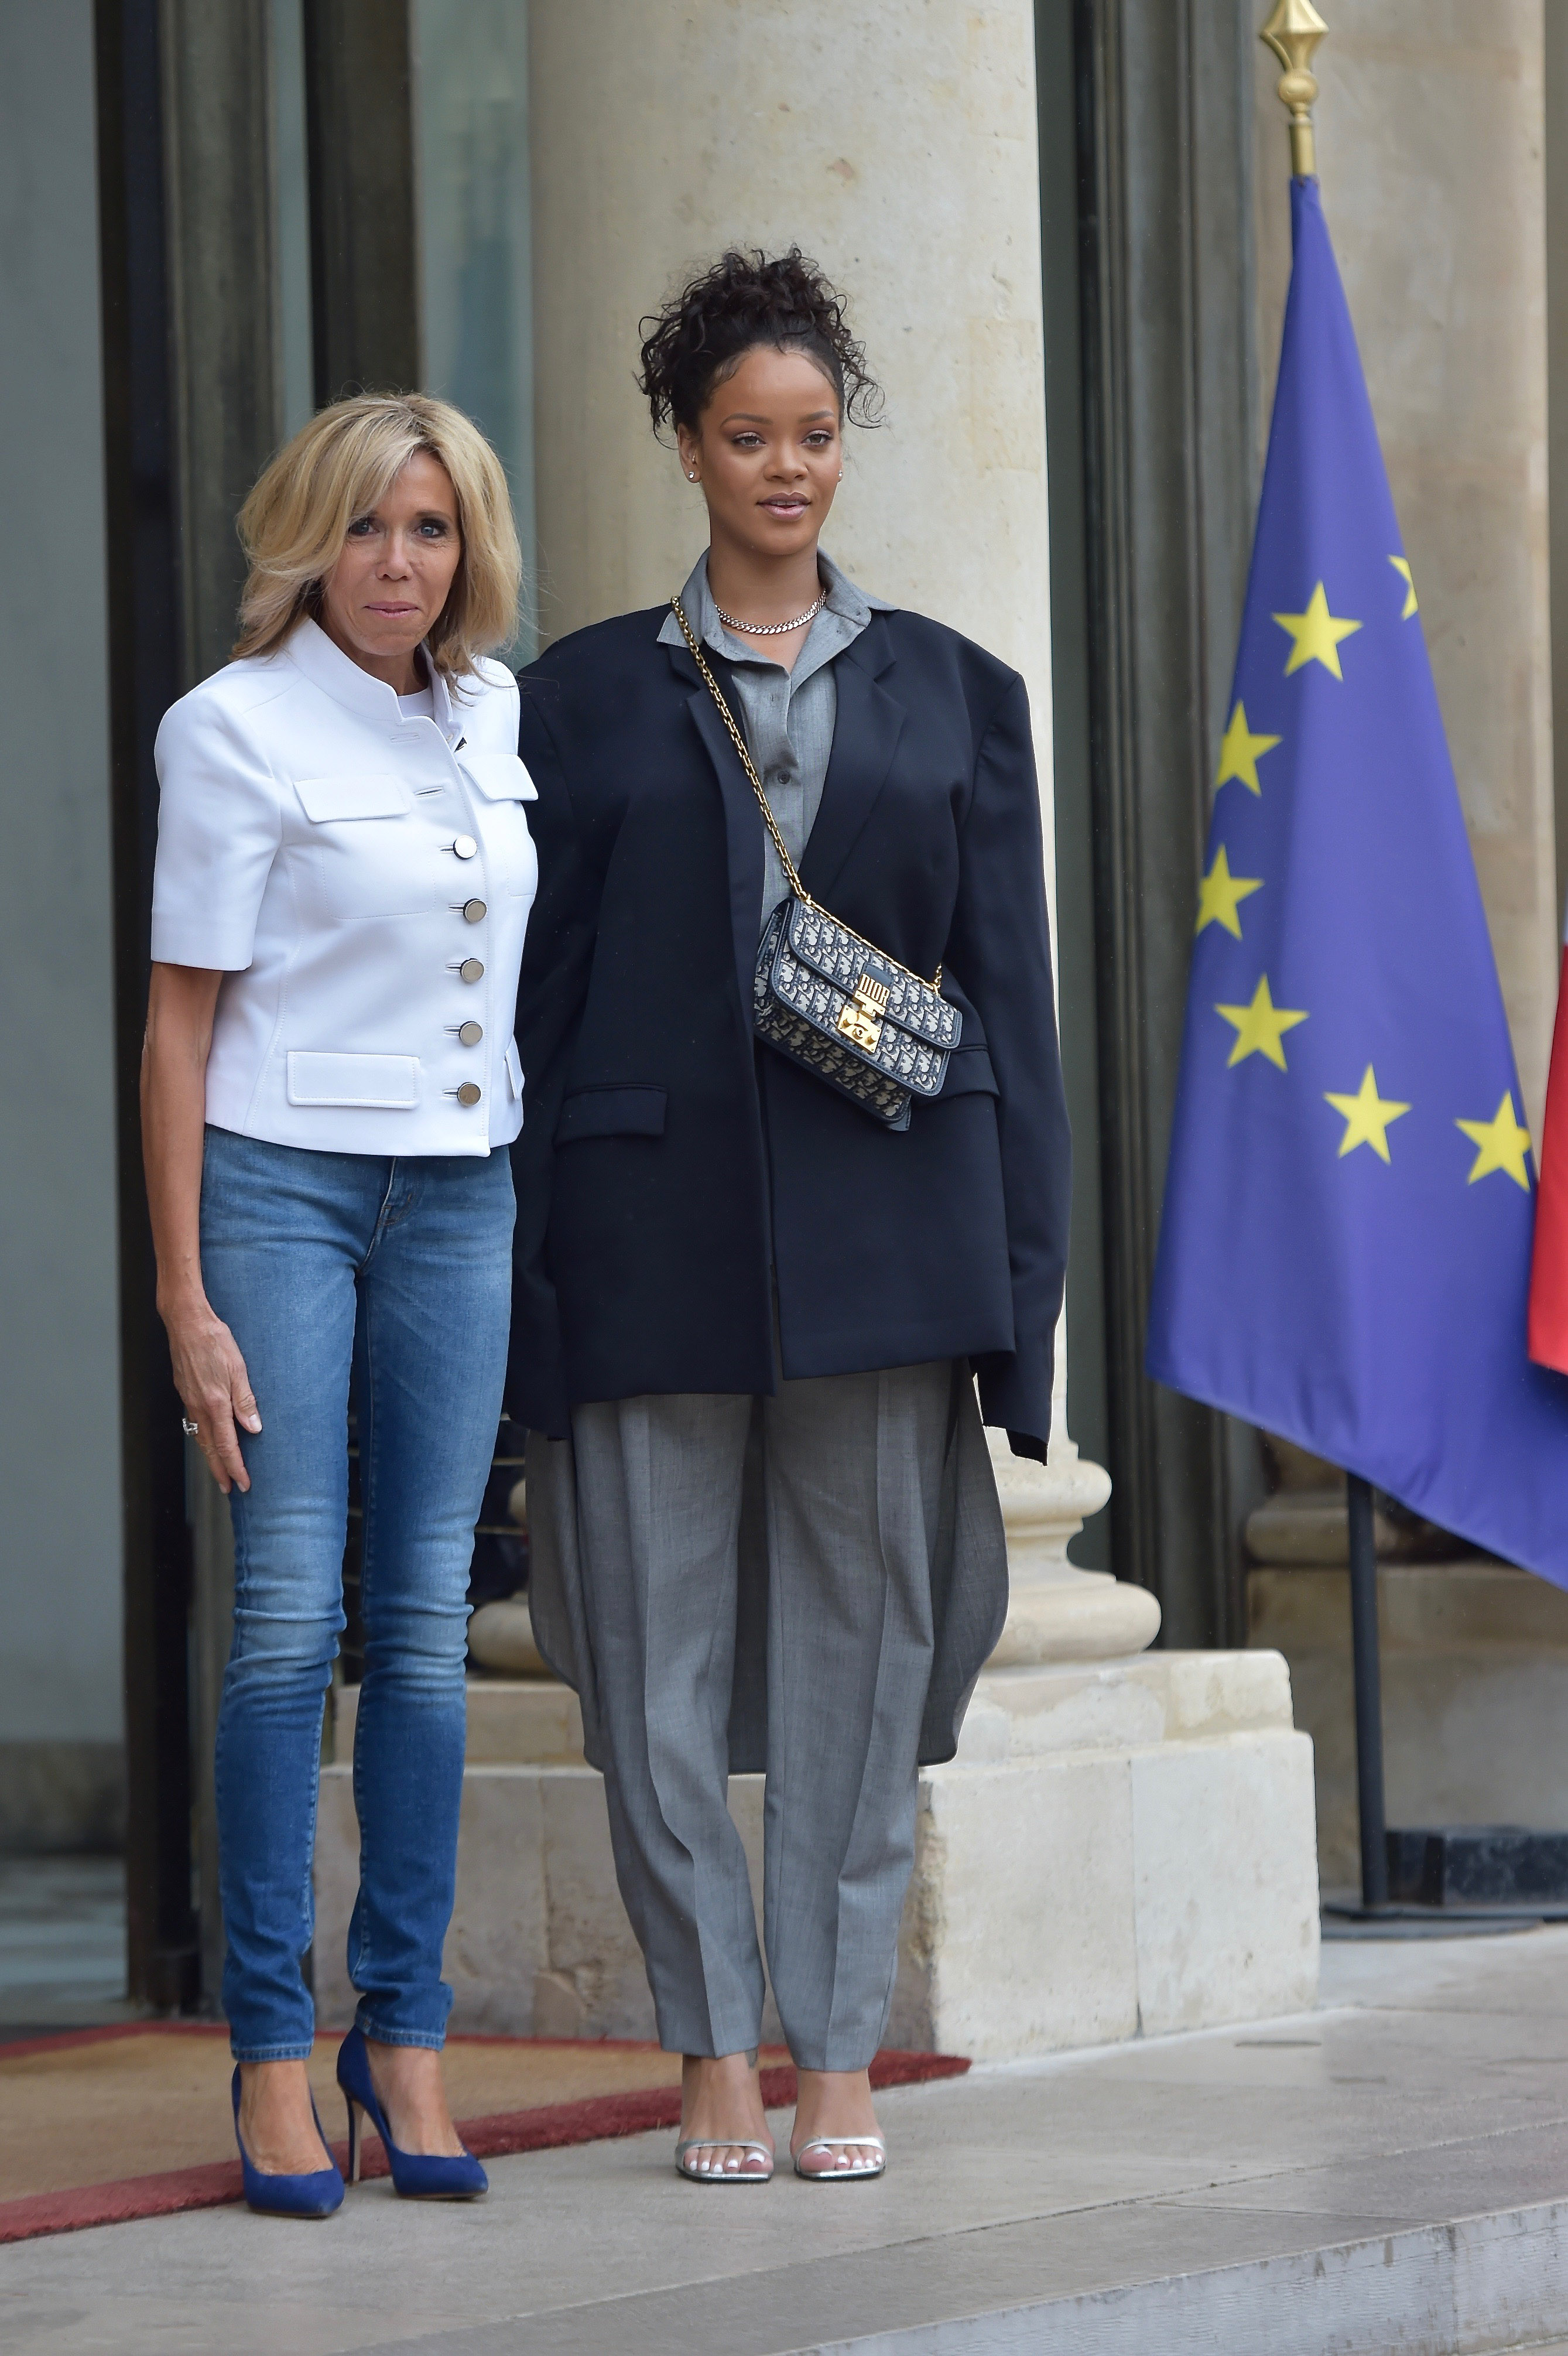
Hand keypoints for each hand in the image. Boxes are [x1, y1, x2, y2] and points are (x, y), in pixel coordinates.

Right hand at [161, 1294, 260, 1493]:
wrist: (186, 1322)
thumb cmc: (214, 1340)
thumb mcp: (238, 1368)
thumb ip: (245, 1400)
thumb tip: (253, 1428)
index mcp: (215, 1403)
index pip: (227, 1445)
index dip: (235, 1467)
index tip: (242, 1484)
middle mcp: (198, 1406)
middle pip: (210, 1449)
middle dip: (220, 1471)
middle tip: (229, 1489)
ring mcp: (189, 1400)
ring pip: (200, 1438)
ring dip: (210, 1458)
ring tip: (219, 1471)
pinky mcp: (185, 1392)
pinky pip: (194, 1424)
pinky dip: (202, 1439)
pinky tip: (208, 1440)